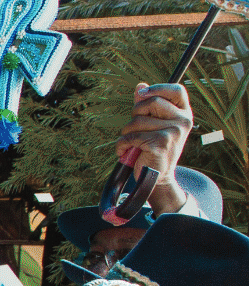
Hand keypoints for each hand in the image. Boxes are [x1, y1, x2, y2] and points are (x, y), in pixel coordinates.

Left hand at [118, 83, 194, 213]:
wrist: (156, 177)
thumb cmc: (153, 149)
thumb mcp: (152, 125)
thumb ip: (146, 106)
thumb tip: (140, 86)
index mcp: (184, 113)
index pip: (176, 90)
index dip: (158, 88)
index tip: (141, 94)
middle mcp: (183, 121)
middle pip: (151, 103)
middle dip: (135, 115)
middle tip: (135, 129)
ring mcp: (174, 132)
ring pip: (137, 121)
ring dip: (126, 133)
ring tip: (132, 144)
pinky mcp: (161, 143)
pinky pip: (131, 136)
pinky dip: (122, 145)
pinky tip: (127, 152)